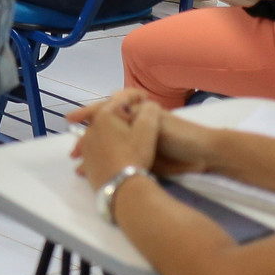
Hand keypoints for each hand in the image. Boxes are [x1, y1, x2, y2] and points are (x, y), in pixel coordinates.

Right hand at [67, 93, 210, 177]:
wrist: (204, 154)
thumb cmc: (180, 135)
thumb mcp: (155, 120)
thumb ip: (135, 114)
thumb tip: (113, 100)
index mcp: (137, 115)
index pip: (107, 110)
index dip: (88, 114)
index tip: (71, 120)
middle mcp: (135, 128)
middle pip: (104, 131)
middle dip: (87, 140)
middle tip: (73, 151)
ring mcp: (139, 144)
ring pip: (109, 148)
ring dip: (94, 156)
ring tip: (80, 166)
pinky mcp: (145, 160)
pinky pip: (119, 161)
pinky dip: (106, 167)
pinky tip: (98, 175)